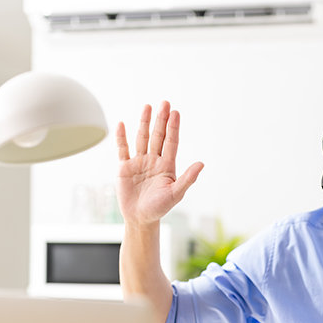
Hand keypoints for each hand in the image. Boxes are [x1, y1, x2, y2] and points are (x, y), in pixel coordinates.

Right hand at [116, 101, 203, 226]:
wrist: (140, 219)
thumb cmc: (159, 208)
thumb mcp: (175, 194)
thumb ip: (187, 178)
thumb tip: (201, 164)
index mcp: (167, 166)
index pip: (171, 142)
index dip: (173, 128)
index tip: (175, 113)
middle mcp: (154, 161)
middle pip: (158, 136)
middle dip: (161, 120)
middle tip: (164, 103)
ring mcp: (139, 162)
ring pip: (142, 138)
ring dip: (144, 123)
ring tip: (147, 107)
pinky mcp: (125, 167)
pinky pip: (123, 149)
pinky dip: (121, 137)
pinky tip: (122, 124)